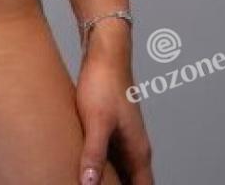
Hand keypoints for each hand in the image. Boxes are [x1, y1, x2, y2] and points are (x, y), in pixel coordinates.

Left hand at [76, 41, 153, 184]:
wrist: (104, 53)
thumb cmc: (104, 84)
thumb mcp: (97, 121)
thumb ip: (95, 153)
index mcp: (139, 152)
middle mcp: (136, 148)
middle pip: (133, 182)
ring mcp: (125, 137)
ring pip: (121, 170)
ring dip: (110, 180)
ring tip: (90, 184)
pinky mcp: (112, 127)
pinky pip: (110, 156)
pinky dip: (102, 166)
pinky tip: (85, 166)